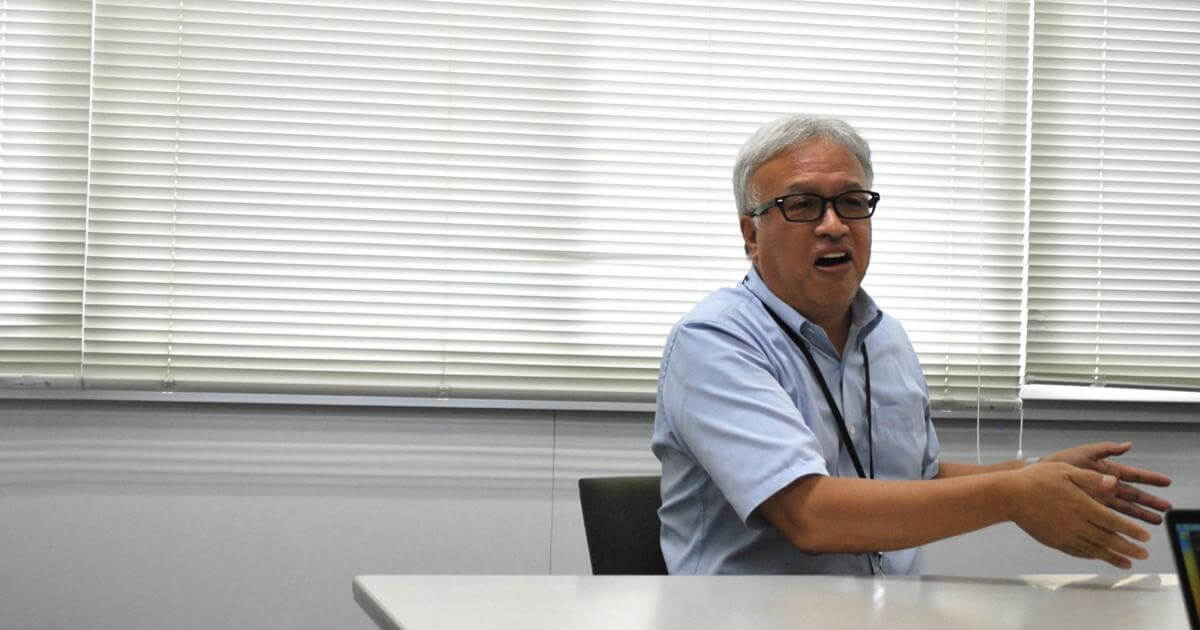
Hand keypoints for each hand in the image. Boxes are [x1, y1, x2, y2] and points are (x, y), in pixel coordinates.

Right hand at [1008, 462, 1150, 569]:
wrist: (1009, 496)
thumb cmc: (1036, 479)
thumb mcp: (1066, 470)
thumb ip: (1091, 479)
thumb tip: (1114, 483)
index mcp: (1082, 505)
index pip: (1113, 521)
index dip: (1131, 530)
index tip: (1145, 537)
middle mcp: (1076, 523)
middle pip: (1107, 539)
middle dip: (1128, 547)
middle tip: (1143, 554)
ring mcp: (1065, 534)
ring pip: (1094, 549)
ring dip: (1113, 556)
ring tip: (1127, 563)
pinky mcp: (1054, 540)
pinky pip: (1077, 551)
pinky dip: (1091, 555)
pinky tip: (1098, 556)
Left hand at [1043, 442, 1172, 523]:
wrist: (1036, 479)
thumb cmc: (1058, 463)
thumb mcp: (1083, 453)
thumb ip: (1105, 449)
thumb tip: (1127, 445)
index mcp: (1106, 470)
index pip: (1133, 475)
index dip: (1150, 478)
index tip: (1165, 482)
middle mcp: (1105, 485)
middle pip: (1133, 494)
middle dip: (1150, 501)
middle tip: (1166, 508)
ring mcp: (1098, 498)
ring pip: (1125, 507)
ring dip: (1141, 514)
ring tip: (1156, 521)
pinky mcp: (1090, 508)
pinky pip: (1110, 516)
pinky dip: (1122, 522)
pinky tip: (1131, 529)